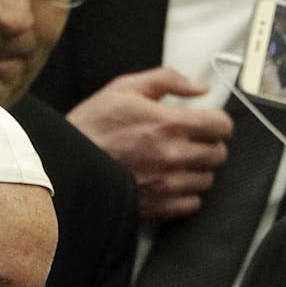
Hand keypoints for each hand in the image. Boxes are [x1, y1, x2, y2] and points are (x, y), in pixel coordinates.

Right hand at [65, 67, 232, 221]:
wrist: (63, 164)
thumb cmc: (90, 128)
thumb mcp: (124, 88)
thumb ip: (167, 80)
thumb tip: (199, 87)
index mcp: (170, 123)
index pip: (222, 126)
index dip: (217, 122)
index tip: (208, 124)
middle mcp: (173, 156)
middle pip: (218, 154)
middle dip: (208, 146)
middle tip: (191, 143)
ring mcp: (165, 184)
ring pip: (206, 180)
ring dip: (197, 171)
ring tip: (178, 164)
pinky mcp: (155, 207)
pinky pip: (191, 204)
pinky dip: (186, 196)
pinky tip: (170, 184)